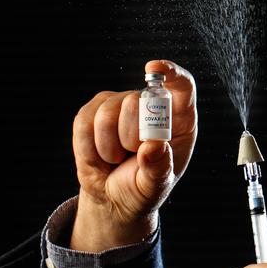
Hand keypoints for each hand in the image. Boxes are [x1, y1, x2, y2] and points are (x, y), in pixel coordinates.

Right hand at [70, 59, 196, 250]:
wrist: (113, 197)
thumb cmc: (142, 188)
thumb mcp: (155, 186)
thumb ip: (159, 169)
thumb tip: (155, 146)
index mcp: (178, 120)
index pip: (182, 86)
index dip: (171, 72)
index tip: (153, 70)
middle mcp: (150, 105)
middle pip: (136, 100)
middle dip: (130, 136)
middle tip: (132, 155)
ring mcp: (120, 104)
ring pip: (107, 113)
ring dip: (109, 148)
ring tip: (117, 159)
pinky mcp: (93, 111)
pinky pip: (84, 123)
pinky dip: (89, 149)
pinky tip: (100, 156)